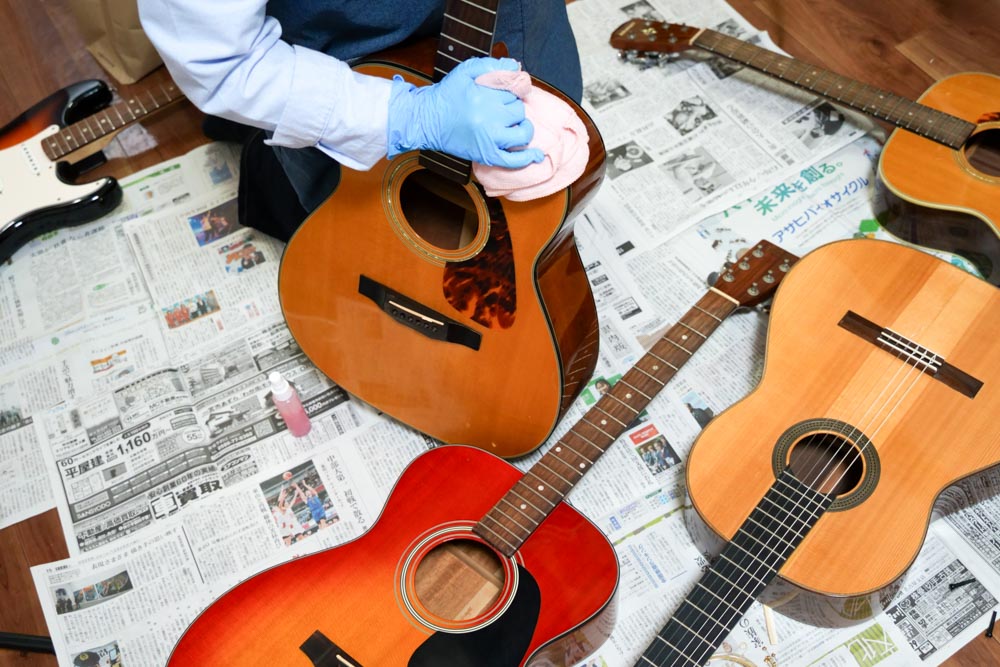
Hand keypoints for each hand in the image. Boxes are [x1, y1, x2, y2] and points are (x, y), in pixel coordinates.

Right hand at [387, 57, 543, 167]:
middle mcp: (488, 117)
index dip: (511, 90)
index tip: (505, 92)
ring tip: (514, 125)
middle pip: (518, 110)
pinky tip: (537, 155)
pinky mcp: (486, 155)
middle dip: (512, 108)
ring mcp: (489, 138)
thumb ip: (491, 64)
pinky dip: (527, 158)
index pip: (514, 90)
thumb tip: (516, 66)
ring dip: (523, 128)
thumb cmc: (446, 95)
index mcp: (484, 95)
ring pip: (522, 132)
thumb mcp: (465, 71)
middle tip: (498, 109)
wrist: (426, 121)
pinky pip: (513, 160)